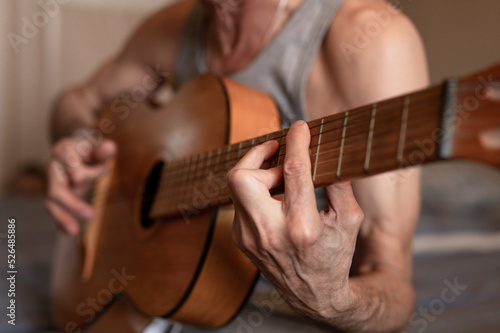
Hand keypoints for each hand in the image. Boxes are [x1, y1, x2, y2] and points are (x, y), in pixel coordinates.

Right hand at [45, 134, 115, 234]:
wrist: (78, 150)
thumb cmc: (90, 150)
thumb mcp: (97, 148)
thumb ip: (102, 150)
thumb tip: (111, 147)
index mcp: (63, 151)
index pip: (70, 164)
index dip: (89, 171)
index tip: (105, 169)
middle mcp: (53, 166)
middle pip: (56, 188)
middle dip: (73, 204)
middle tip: (92, 216)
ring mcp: (52, 181)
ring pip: (52, 202)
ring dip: (63, 217)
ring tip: (74, 231)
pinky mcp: (55, 193)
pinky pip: (54, 209)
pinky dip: (61, 221)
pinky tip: (68, 232)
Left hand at [227, 121, 363, 319]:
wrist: (314, 296)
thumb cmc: (335, 256)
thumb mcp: (349, 220)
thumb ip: (338, 184)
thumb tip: (324, 151)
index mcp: (302, 228)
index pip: (293, 172)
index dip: (296, 142)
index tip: (299, 127)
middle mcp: (269, 233)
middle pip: (241, 177)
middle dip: (258, 154)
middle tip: (279, 152)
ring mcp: (249, 238)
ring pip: (236, 186)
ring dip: (258, 172)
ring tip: (280, 175)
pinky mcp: (241, 239)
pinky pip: (240, 201)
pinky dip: (256, 191)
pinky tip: (274, 196)